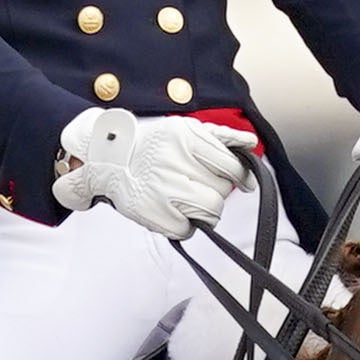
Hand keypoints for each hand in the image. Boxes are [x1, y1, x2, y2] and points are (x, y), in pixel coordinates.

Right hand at [56, 105, 255, 241]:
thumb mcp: (184, 130)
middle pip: (222, 190)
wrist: (109, 159)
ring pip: (211, 211)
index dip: (241, 176)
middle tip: (201, 187)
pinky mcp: (151, 212)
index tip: (245, 183)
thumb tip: (250, 143)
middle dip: (217, 191)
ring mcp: (162, 188)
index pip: (230, 164)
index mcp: (185, 136)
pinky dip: (185, 225)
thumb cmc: (153, 146)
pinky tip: (174, 211)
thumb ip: (219, 137)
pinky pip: (188, 229)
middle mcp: (174, 161)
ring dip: (207, 211)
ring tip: (191, 202)